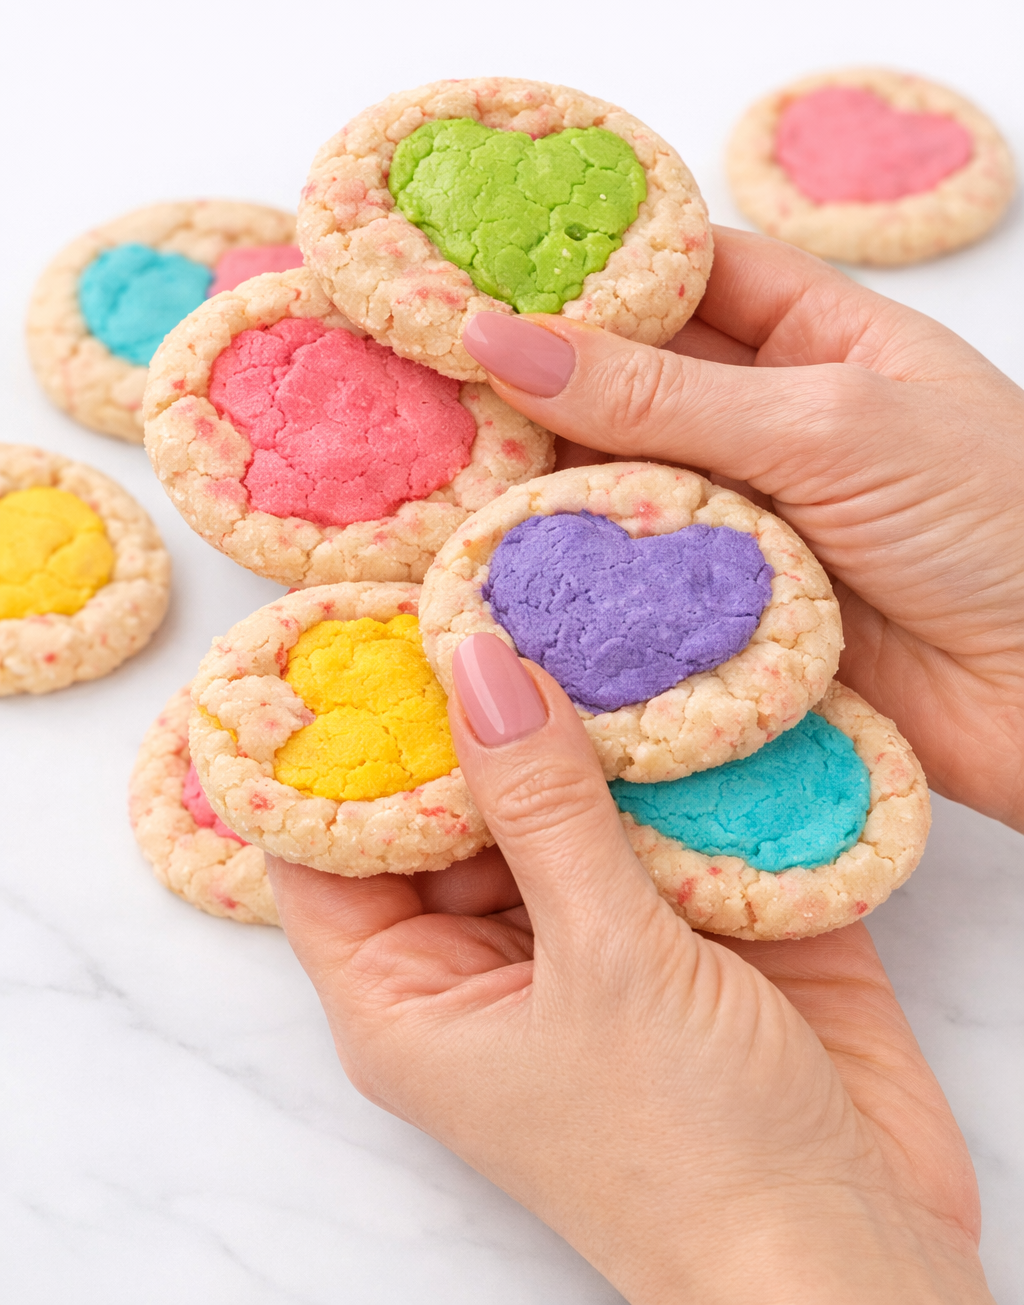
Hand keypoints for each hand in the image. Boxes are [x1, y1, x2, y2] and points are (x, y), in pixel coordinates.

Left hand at [269, 642, 992, 1303]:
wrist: (856, 1259)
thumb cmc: (697, 1160)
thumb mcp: (604, 967)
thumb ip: (541, 808)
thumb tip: (471, 663)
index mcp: (409, 995)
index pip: (326, 842)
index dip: (334, 737)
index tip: (357, 621)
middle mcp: (487, 957)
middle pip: (448, 800)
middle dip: (476, 700)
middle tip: (492, 572)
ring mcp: (589, 932)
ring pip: (558, 794)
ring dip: (583, 712)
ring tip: (589, 588)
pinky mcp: (684, 917)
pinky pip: (659, 809)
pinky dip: (675, 749)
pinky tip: (685, 662)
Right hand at [461, 228, 1023, 830]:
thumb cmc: (1001, 522)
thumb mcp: (831, 423)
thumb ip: (665, 391)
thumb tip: (506, 339)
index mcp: (816, 336)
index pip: (677, 274)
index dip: (578, 269)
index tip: (466, 267)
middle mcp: (769, 423)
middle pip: (626, 387)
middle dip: (532, 387)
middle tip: (412, 381)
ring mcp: (746, 522)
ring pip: (617, 492)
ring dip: (539, 492)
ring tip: (428, 476)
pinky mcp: (729, 618)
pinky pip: (633, 590)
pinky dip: (573, 585)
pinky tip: (491, 571)